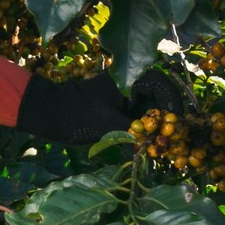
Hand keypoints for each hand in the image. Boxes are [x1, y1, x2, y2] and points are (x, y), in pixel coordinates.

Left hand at [16, 69, 182, 143]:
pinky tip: (146, 146)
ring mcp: (124, 97)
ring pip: (150, 110)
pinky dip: (143, 132)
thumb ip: (134, 134)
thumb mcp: (108, 125)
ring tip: (160, 144)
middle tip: (171, 138)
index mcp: (128, 78)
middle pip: (159, 98)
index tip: (175, 122)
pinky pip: (138, 119)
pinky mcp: (118, 110)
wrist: (49, 115)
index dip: (172, 102)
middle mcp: (129, 84)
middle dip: (166, 117)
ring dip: (155, 126)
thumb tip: (154, 147)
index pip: (161, 84)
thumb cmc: (76, 115)